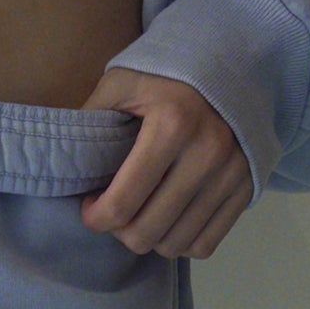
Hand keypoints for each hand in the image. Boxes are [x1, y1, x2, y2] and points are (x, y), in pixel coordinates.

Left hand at [77, 67, 253, 258]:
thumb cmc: (168, 74)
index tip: (90, 207)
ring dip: (149, 238)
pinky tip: (168, 221)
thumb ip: (92, 117)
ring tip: (142, 213)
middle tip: (115, 211)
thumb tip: (64, 161)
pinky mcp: (245, 190)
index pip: (121, 204)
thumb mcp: (124, 80)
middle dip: (119, 231)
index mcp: (172, 125)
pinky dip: (180, 242)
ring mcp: (230, 176)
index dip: (95, 218)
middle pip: (145, 234)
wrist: (233, 62)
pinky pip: (204, 245)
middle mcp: (206, 155)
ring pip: (174, 246)